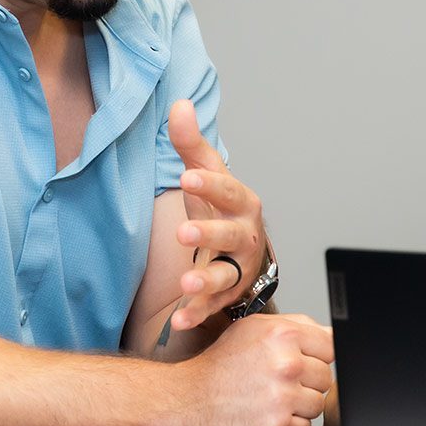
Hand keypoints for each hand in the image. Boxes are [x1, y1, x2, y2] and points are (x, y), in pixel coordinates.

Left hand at [167, 99, 265, 330]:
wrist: (247, 253)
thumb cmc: (222, 208)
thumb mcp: (207, 174)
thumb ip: (191, 143)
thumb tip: (180, 104)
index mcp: (241, 203)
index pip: (226, 191)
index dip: (209, 185)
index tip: (187, 178)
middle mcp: (245, 236)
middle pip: (230, 235)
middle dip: (209, 234)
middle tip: (185, 234)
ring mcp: (238, 268)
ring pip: (226, 276)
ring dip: (206, 281)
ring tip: (186, 284)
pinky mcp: (227, 296)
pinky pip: (213, 308)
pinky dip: (196, 315)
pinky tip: (178, 321)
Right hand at [171, 314, 334, 425]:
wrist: (186, 398)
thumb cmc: (219, 364)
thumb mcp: (253, 328)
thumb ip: (295, 325)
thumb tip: (329, 334)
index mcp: (283, 335)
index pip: (331, 347)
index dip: (314, 356)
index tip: (298, 362)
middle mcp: (285, 365)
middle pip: (325, 378)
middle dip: (305, 381)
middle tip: (275, 382)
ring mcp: (282, 399)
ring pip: (316, 404)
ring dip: (297, 405)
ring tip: (268, 398)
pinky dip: (288, 425)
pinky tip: (265, 414)